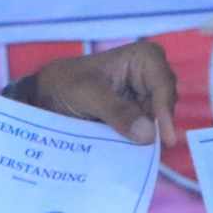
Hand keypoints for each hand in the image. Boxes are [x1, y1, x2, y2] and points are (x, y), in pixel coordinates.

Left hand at [8, 40, 177, 145]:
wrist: (46, 98)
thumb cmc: (65, 84)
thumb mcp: (87, 95)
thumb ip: (117, 111)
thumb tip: (148, 134)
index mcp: (142, 58)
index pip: (163, 83)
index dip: (165, 110)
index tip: (164, 138)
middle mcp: (149, 76)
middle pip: (166, 104)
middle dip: (158, 125)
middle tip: (148, 149)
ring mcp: (145, 98)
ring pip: (159, 121)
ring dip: (148, 136)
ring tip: (135, 154)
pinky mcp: (137, 116)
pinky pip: (147, 131)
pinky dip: (139, 142)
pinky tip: (131, 154)